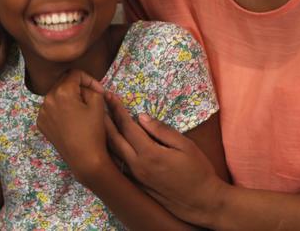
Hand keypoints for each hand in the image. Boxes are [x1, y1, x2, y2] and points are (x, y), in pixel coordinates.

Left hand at [37, 70, 109, 183]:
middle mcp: (47, 99)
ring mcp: (42, 112)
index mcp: (62, 92)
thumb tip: (86, 86)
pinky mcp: (41, 123)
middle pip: (64, 83)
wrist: (84, 159)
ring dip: (68, 97)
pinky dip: (60, 109)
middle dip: (78, 87)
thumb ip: (91, 88)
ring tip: (81, 109)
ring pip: (56, 95)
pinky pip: (51, 108)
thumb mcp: (97, 105)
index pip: (75, 74)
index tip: (99, 90)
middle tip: (91, 98)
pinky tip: (71, 119)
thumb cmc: (93, 132)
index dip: (89, 79)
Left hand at [104, 95, 226, 225]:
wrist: (201, 203)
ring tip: (99, 121)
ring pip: (113, 153)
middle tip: (98, 104)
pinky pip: (118, 165)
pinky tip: (109, 144)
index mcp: (149, 154)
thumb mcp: (185, 146)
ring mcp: (135, 178)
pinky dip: (111, 151)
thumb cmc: (198, 172)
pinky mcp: (137, 185)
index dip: (117, 110)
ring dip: (105, 136)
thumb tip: (142, 117)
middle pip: (113, 139)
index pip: (127, 127)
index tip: (110, 96)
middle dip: (104, 120)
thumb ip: (162, 131)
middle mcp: (137, 166)